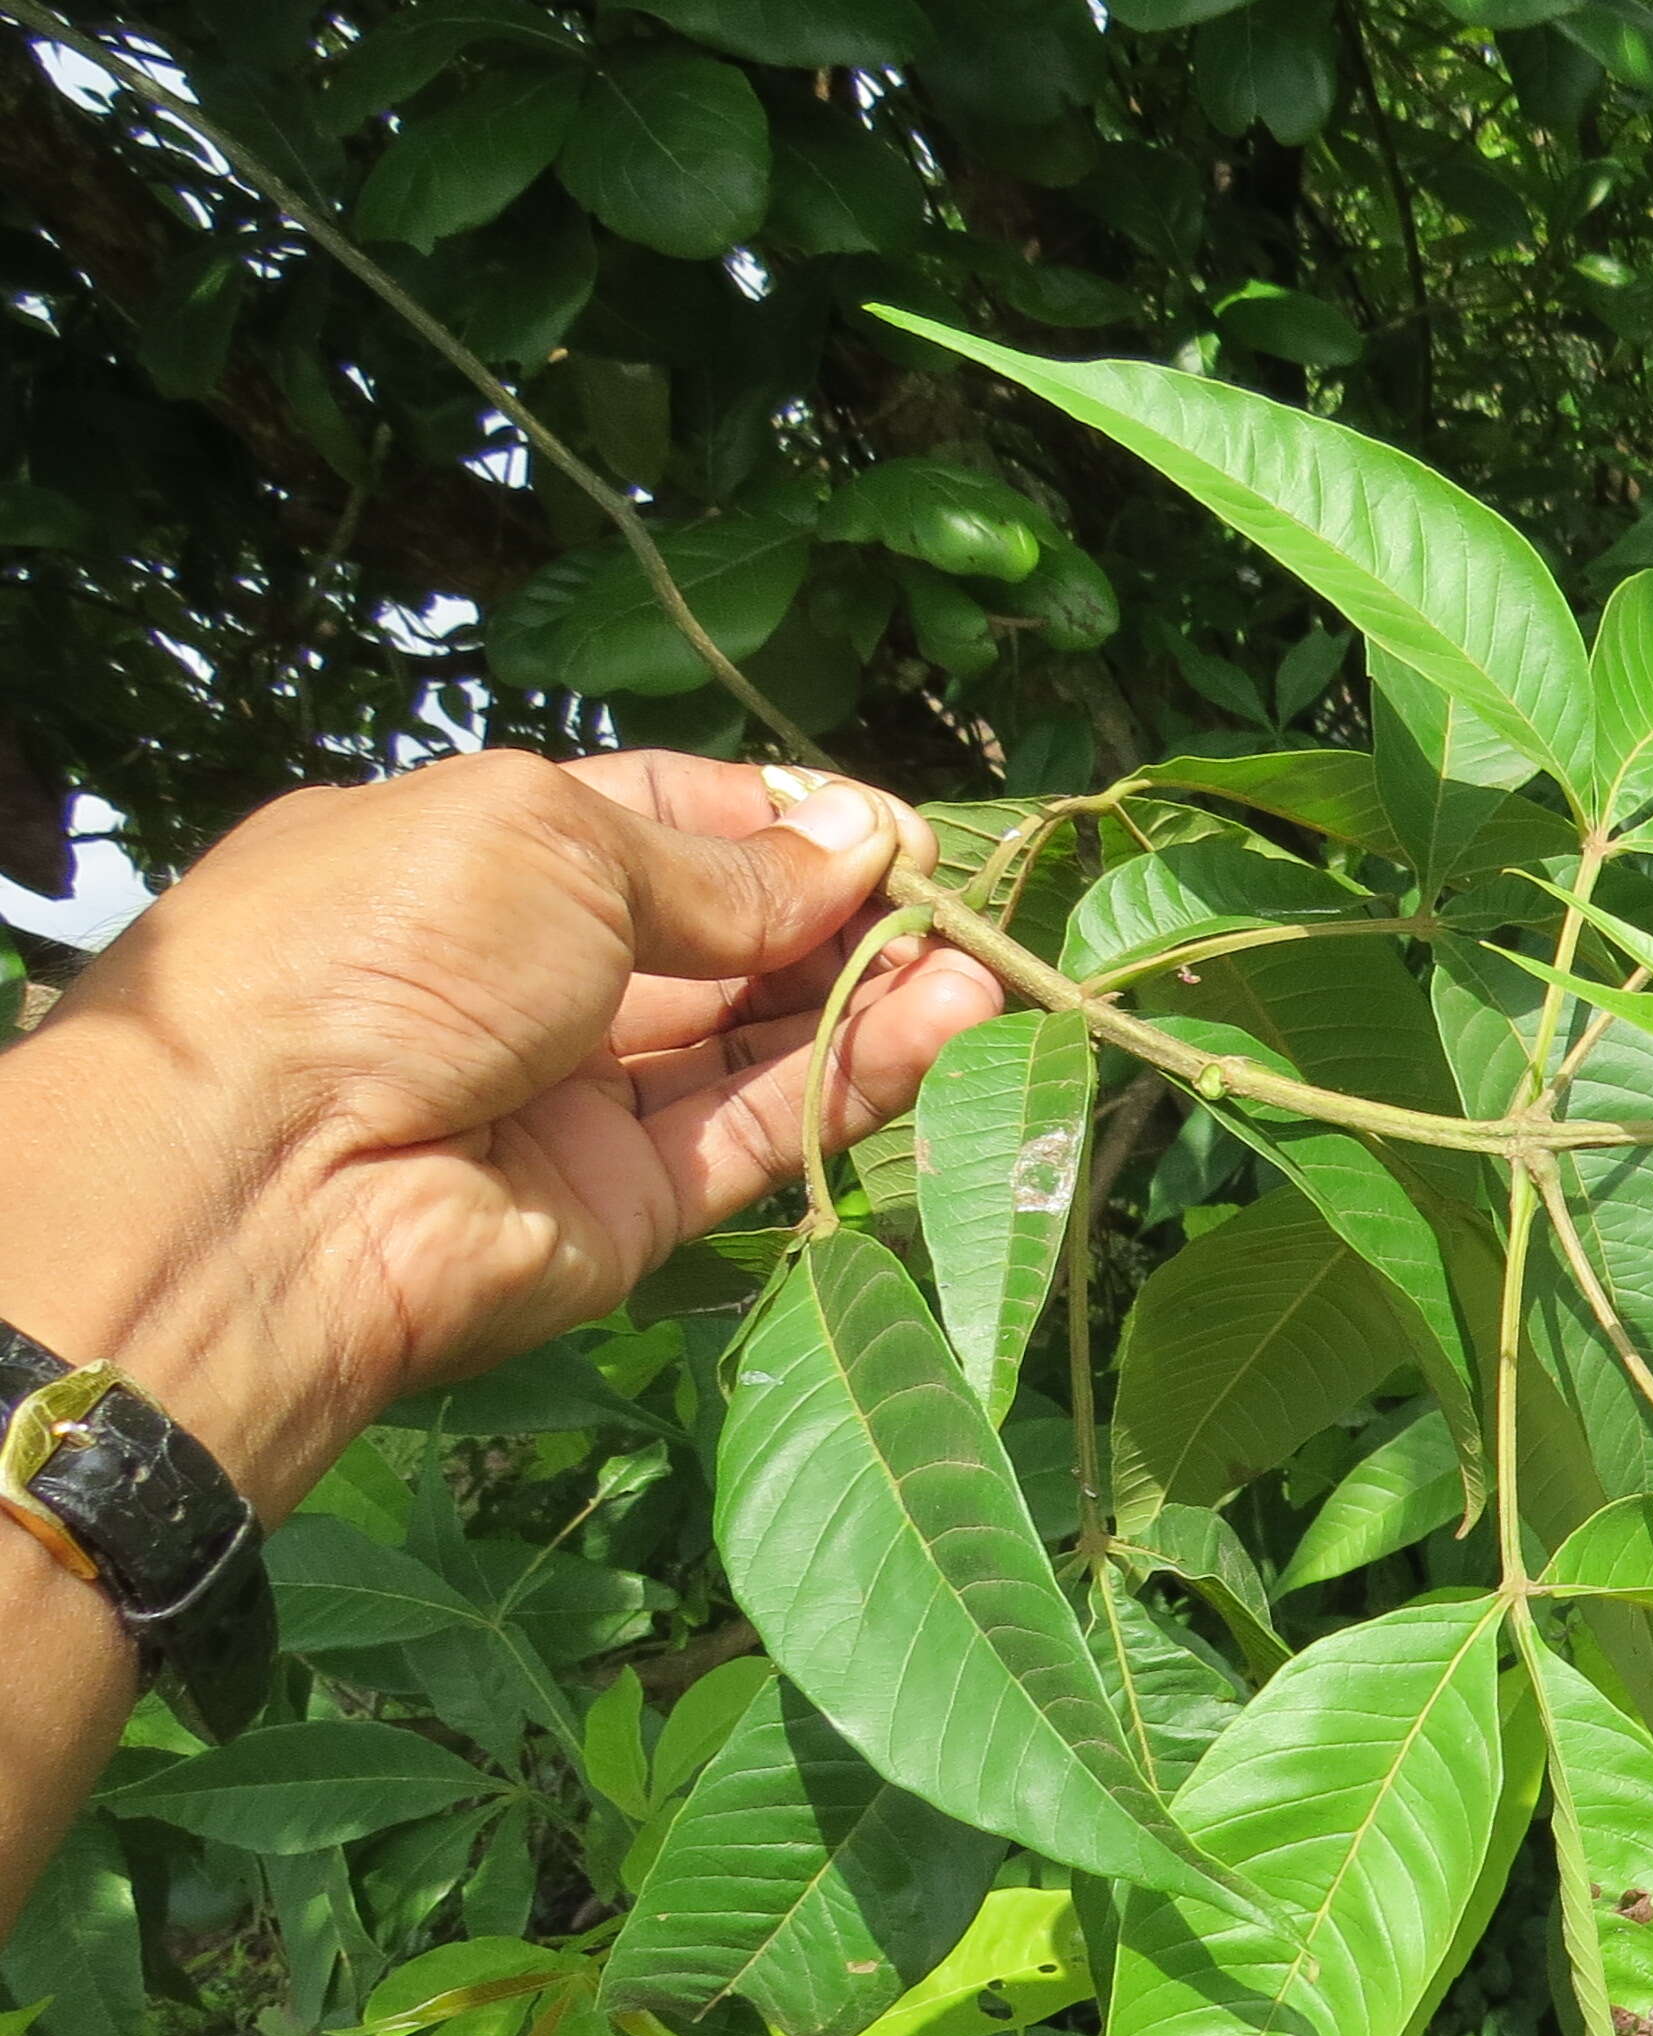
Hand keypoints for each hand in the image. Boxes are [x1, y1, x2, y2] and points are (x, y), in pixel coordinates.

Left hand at [0, 748, 1002, 1507]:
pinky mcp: (635, 1205)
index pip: (660, 821)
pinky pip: (764, 1129)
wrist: (272, 1178)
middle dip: (844, 909)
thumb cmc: (376, 952)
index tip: (885, 823)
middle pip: (727, 936)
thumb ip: (718, 862)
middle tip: (958, 895)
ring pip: (761, 1037)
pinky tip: (951, 1022)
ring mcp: (583, 1097)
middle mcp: (530, 977)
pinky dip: (860, 1078)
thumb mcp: (547, 839)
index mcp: (474, 856)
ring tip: (986, 961)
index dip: (777, 818)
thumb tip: (857, 842)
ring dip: (876, 993)